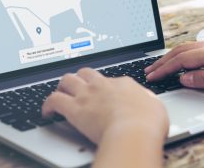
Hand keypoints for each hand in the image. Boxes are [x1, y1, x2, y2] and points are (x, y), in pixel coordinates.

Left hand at [42, 68, 168, 144]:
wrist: (134, 131)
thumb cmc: (148, 123)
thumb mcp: (156, 107)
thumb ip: (149, 102)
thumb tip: (149, 102)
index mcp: (123, 83)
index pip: (109, 79)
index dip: (103, 86)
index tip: (102, 93)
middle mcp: (103, 85)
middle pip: (85, 73)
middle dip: (80, 78)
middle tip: (78, 87)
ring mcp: (87, 95)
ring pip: (67, 80)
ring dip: (62, 86)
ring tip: (60, 93)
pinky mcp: (74, 109)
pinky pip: (54, 100)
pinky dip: (47, 105)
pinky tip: (47, 112)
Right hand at [145, 38, 203, 93]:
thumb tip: (185, 78)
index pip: (182, 60)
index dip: (165, 69)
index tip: (152, 77)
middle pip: (181, 51)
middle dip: (162, 61)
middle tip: (149, 71)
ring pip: (188, 47)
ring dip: (171, 57)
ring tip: (160, 66)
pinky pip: (197, 48)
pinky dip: (183, 54)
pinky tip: (182, 60)